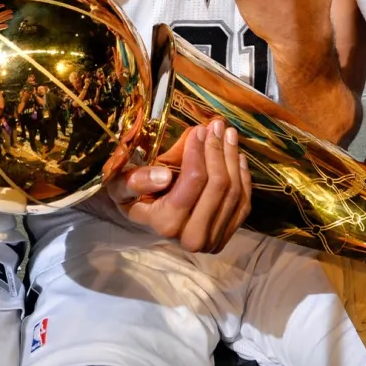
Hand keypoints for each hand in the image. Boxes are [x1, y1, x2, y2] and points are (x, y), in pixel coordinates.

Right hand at [107, 120, 250, 252]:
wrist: (149, 222)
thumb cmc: (134, 197)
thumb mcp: (122, 187)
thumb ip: (137, 181)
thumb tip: (164, 176)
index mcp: (167, 224)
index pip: (193, 181)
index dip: (198, 151)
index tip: (198, 129)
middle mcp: (192, 238)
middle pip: (218, 185)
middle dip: (218, 150)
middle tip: (216, 125)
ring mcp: (213, 240)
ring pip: (234, 192)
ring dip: (232, 158)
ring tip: (228, 133)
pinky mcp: (227, 236)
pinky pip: (243, 203)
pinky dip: (243, 176)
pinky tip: (237, 155)